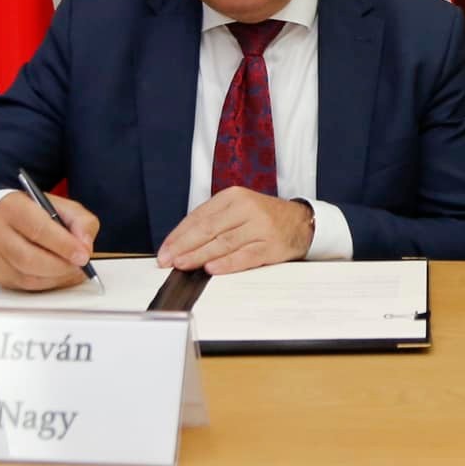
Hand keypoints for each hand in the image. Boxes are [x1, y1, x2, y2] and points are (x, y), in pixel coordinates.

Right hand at [0, 189, 99, 291]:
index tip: (83, 255)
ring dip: (56, 277)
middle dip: (61, 266)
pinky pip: (25, 286)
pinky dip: (48, 284)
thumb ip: (81, 222)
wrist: (11, 220)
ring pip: (27, 276)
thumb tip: (84, 247)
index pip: (38, 229)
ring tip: (73, 270)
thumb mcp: (64, 207)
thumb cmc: (38, 213)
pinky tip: (60, 275)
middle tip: (80, 266)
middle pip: (29, 258)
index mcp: (12, 206)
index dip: (64, 245)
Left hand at [156, 188, 312, 274]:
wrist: (300, 223)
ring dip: (199, 255)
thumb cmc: (262, 218)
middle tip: (167, 260)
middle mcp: (246, 208)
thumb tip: (179, 244)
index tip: (164, 250)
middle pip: (208, 229)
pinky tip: (211, 268)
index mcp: (233, 196)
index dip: (178, 235)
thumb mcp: (237, 210)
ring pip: (223, 243)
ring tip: (182, 265)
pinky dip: (227, 263)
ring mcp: (259, 226)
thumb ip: (212, 222)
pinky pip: (245, 256)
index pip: (199, 216)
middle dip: (184, 246)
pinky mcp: (270, 245)